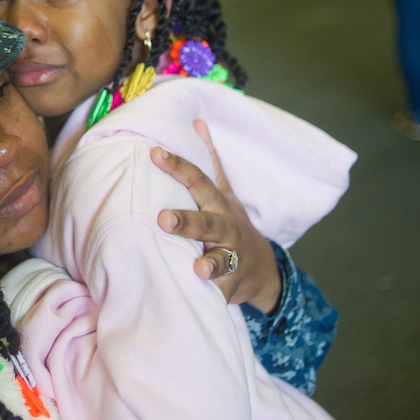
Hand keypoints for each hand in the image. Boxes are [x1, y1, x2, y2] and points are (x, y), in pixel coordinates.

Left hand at [151, 120, 281, 312]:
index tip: (155, 154)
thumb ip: (209, 161)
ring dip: (211, 264)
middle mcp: (227, 230)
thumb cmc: (232, 225)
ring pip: (221, 261)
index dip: (178, 167)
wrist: (264, 271)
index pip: (199, 182)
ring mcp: (232, 259)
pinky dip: (216, 295)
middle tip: (163, 218)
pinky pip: (222, 292)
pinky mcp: (231, 287)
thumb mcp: (224, 193)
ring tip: (198, 268)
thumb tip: (197, 122)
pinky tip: (206, 297)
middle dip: (187, 221)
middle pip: (208, 223)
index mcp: (219, 205)